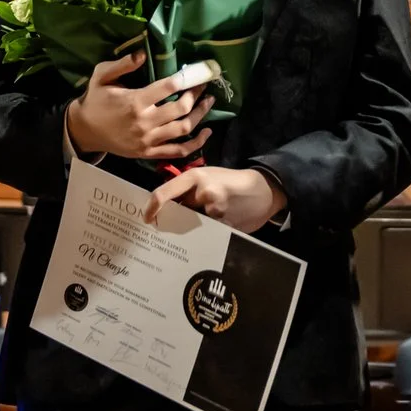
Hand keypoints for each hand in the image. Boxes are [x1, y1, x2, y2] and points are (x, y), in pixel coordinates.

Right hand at [65, 51, 212, 163]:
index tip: (202, 70)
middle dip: (197, 94)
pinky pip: (177, 151)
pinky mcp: (149, 153)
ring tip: (209, 102)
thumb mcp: (101, 76)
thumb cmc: (95, 100)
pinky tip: (206, 132)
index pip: (169, 87)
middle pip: (181, 108)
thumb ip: (122, 64)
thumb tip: (142, 54)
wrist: (84, 131)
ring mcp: (148, 140)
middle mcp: (144, 122)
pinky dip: (195, 144)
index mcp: (135, 101)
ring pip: (183, 129)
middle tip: (205, 84)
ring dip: (201, 115)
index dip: (189, 77)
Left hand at [146, 165, 286, 232]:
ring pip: (191, 226)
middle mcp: (203, 193)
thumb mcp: (208, 176)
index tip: (147, 219)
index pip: (163, 194)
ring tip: (208, 219)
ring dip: (193, 226)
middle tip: (175, 223)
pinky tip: (219, 224)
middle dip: (175, 219)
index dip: (151, 208)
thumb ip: (187, 188)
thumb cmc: (231, 181)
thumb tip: (165, 207)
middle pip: (176, 214)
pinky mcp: (224, 225)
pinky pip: (206, 233)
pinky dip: (207, 232)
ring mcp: (214, 211)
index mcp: (195, 176)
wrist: (263, 190)